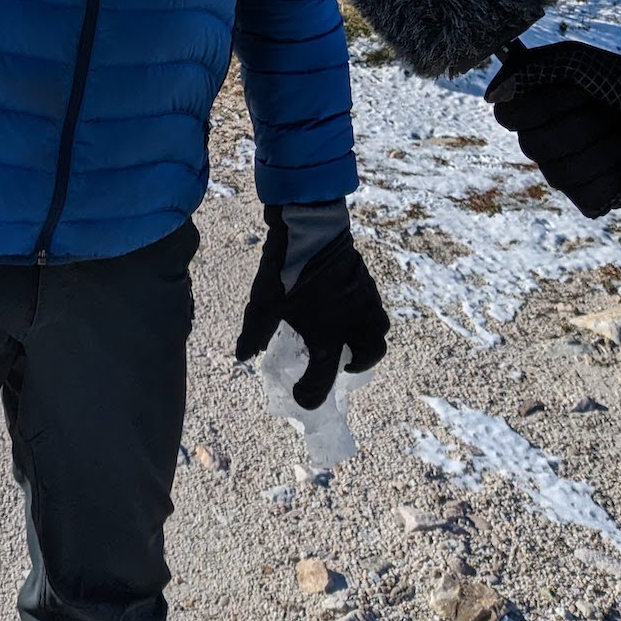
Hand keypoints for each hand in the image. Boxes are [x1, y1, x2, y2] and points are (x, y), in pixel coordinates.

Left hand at [236, 203, 388, 407]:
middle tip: (341, 363)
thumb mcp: (264, 301)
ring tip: (348, 337)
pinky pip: (375, 306)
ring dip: (367, 340)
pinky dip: (366, 315)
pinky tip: (347, 308)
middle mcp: (352, 320)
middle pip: (370, 355)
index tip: (301, 398)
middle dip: (358, 365)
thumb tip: (242, 355)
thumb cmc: (285, 266)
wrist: (308, 223)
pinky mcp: (366, 280)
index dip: (310, 395)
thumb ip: (255, 331)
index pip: (324, 378)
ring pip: (379, 330)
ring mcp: (363, 300)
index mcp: (327, 332)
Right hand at [487, 38, 620, 217]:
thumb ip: (531, 68)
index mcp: (529, 110)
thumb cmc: (618, 80)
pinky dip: (619, 174)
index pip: (506, 116)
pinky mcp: (588, 199)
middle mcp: (538, 144)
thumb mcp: (576, 59)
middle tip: (610, 111)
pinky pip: (589, 196)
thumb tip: (492, 96)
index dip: (543, 104)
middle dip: (584, 124)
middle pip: (536, 146)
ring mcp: (560, 174)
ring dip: (607, 147)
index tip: (578, 89)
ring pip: (565, 172)